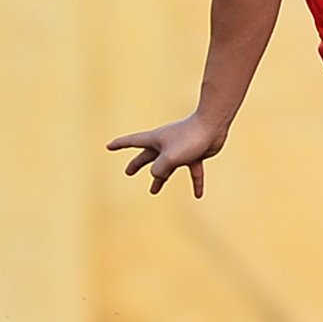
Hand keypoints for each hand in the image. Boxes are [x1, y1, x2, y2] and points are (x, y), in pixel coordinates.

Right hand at [107, 114, 228, 196]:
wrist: (213, 126)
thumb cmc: (190, 138)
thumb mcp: (170, 157)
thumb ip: (159, 169)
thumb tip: (157, 176)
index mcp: (155, 140)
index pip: (132, 141)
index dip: (119, 144)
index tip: (108, 146)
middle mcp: (165, 144)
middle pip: (148, 156)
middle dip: (137, 164)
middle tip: (128, 172)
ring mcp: (180, 149)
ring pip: (168, 167)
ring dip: (161, 178)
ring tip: (153, 191)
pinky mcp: (195, 154)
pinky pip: (193, 171)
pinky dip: (196, 182)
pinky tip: (198, 195)